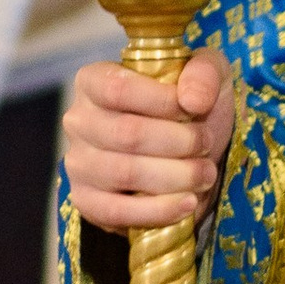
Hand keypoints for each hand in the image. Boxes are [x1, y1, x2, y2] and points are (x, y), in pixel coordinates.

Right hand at [64, 50, 238, 231]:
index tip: (195, 109)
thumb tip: (193, 100)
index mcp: (94, 81)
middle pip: (127, 134)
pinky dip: (158, 210)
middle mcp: (78, 121)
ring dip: (176, 176)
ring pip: (125, 173)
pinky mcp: (87, 202)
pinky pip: (117, 211)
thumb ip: (204, 72)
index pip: (118, 89)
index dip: (162, 101)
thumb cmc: (187, 107)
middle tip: (207, 145)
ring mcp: (77, 163)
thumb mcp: (206, 75)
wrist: (186, 155)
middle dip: (179, 142)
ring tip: (205, 174)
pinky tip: (188, 203)